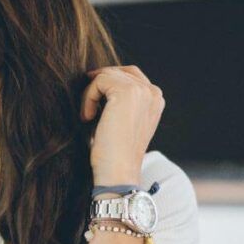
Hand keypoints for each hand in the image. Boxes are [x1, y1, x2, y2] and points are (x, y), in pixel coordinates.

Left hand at [81, 65, 164, 184]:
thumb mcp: (122, 123)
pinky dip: (88, 97)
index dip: (108, 84)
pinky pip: (98, 81)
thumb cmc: (114, 153)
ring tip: (88, 116)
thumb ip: (121, 103)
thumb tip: (97, 81)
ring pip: (106, 75)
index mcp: (155, 100)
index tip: (94, 103)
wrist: (118, 172)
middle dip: (99, 86)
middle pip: (119, 71)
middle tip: (88, 109)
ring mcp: (142, 90)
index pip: (131, 76)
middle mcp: (153, 92)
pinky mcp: (127, 92)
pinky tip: (88, 117)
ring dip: (91, 94)